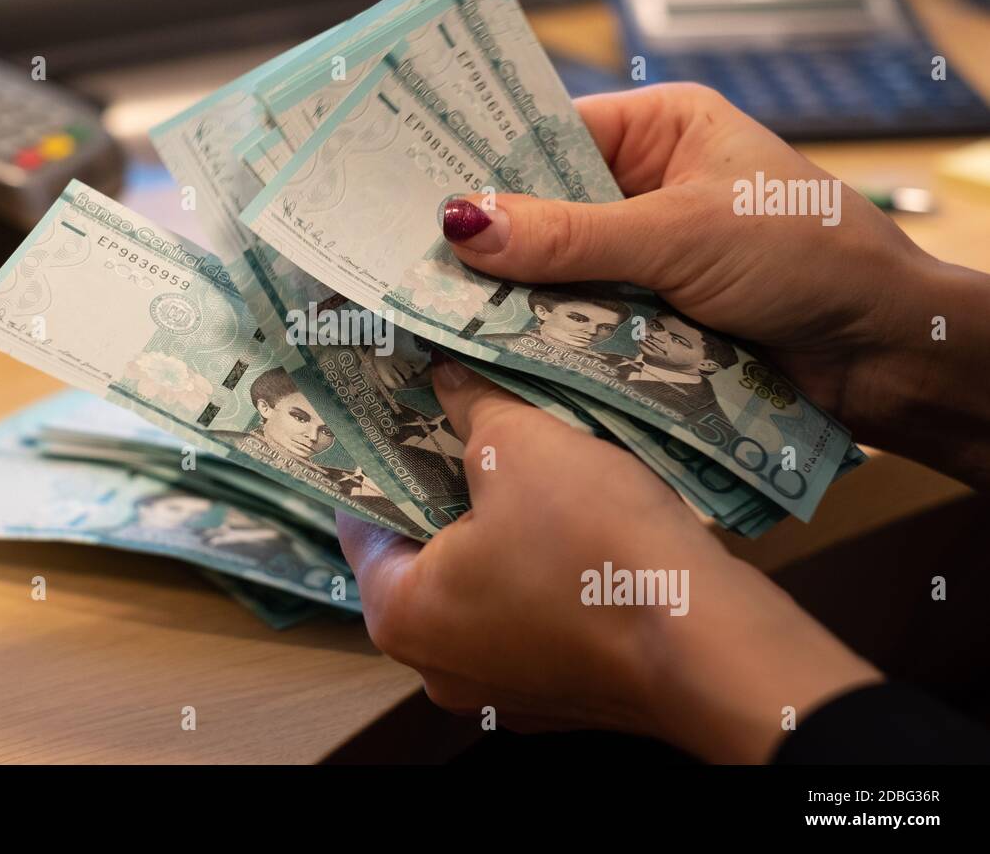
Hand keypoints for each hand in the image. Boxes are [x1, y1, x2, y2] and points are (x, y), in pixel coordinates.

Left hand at [338, 358, 881, 761]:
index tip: (398, 409)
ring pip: (477, 587)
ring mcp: (500, 689)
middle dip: (441, 488)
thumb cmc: (591, 542)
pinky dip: (535, 572)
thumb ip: (469, 406)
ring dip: (493, 530)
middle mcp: (435, 666)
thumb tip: (444, 376)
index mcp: (399, 614)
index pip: (360, 521)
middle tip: (459, 422)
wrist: (711, 643)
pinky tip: (566, 522)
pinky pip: (527, 617)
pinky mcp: (559, 695)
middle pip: (419, 556)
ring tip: (516, 461)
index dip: (378, 455)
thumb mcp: (519, 446)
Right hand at [441, 84, 989, 487]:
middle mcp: (647, 187)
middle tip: (416, 269)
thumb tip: (464, 223)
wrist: (885, 351)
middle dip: (496, 246)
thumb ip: (570, 236)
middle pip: (546, 212)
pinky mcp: (650, 319)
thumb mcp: (680, 233)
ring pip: (558, 275)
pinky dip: (550, 340)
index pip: (552, 137)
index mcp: (661, 129)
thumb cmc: (804, 255)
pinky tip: (494, 353)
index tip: (419, 198)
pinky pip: (582, 323)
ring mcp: (646, 258)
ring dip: (518, 301)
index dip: (489, 168)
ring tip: (439, 316)